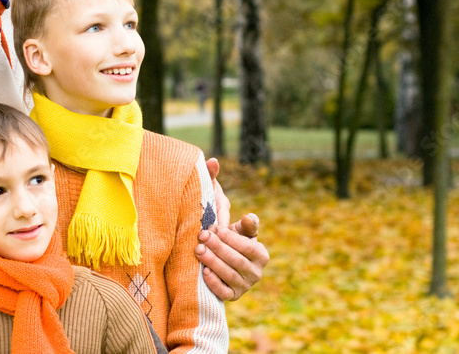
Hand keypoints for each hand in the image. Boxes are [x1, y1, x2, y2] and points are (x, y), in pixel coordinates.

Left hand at [195, 159, 269, 300]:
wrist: (215, 261)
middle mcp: (257, 271)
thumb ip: (218, 191)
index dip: (229, 237)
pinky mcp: (233, 297)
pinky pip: (225, 293)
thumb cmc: (221, 234)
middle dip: (218, 248)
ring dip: (213, 263)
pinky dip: (215, 284)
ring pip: (230, 275)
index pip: (246, 245)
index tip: (212, 228)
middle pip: (237, 260)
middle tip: (201, 237)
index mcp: (260, 252)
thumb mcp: (223, 215)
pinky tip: (203, 273)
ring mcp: (246, 286)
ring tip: (198, 251)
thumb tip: (213, 162)